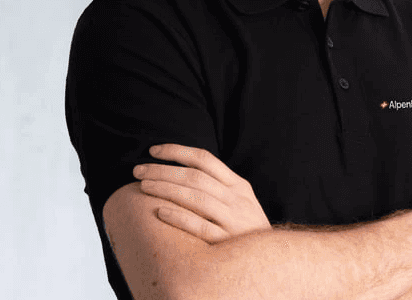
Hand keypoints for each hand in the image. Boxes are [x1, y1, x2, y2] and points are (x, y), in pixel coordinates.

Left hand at [133, 144, 271, 244]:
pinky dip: (179, 218)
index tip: (153, 151)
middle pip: (195, 176)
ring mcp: (232, 220)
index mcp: (238, 184)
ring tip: (144, 187)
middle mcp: (236, 198)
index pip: (204, 159)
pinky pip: (200, 227)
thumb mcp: (241, 201)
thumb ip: (218, 186)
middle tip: (138, 170)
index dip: (177, 151)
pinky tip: (160, 212)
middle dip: (163, 170)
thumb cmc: (247, 229)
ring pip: (195, 198)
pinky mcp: (226, 243)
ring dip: (166, 189)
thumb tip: (181, 171)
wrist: (273, 260)